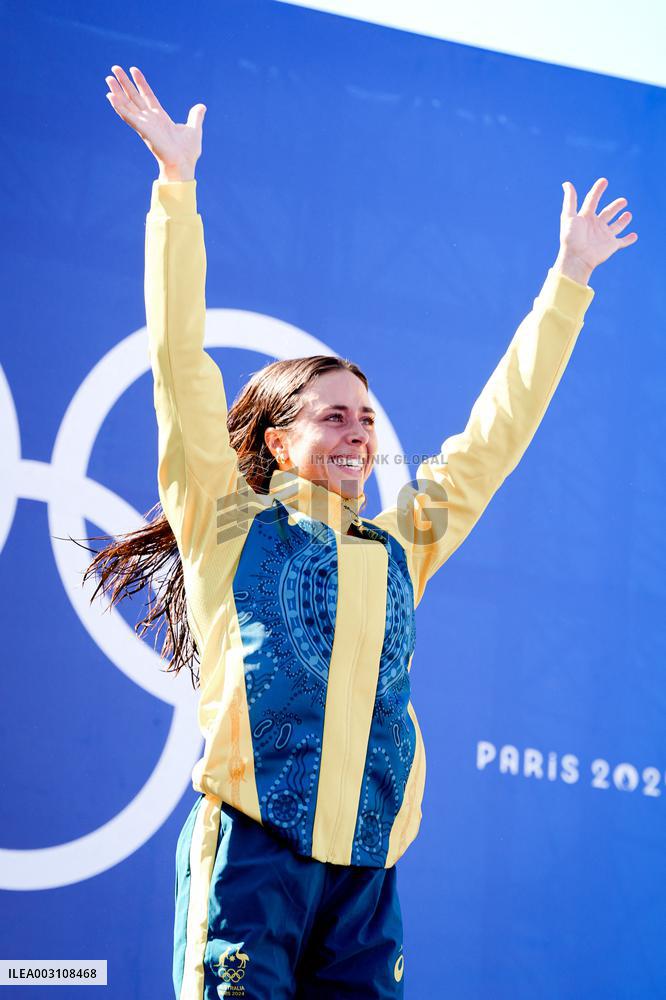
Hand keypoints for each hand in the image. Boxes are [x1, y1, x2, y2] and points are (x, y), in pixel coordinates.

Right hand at [104, 65, 205, 180]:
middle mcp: (150, 120)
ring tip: (108, 78)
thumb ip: (195, 116)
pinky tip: (110, 96)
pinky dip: (119, 106)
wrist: (183, 163)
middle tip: (115, 68)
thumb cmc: (188, 151)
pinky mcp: (142, 130)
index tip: (133, 70)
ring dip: (117, 92)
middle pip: (134, 97)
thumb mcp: (194, 129)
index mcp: (160, 118)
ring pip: (127, 104)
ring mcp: (145, 124)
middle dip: (124, 83)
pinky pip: (128, 116)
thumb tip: (202, 106)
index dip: (141, 83)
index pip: (148, 96)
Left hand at [554, 177, 637, 283]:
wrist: (577, 258)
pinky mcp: (611, 245)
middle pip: (607, 213)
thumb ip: (570, 200)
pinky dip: (629, 239)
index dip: (597, 190)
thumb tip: (566, 183)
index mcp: (585, 217)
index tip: (604, 180)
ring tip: (628, 214)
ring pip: (616, 226)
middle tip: (623, 201)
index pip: (592, 200)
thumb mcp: (568, 216)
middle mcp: (595, 225)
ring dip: (623, 221)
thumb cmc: (571, 237)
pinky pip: (622, 241)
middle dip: (615, 207)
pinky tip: (634, 235)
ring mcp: (604, 235)